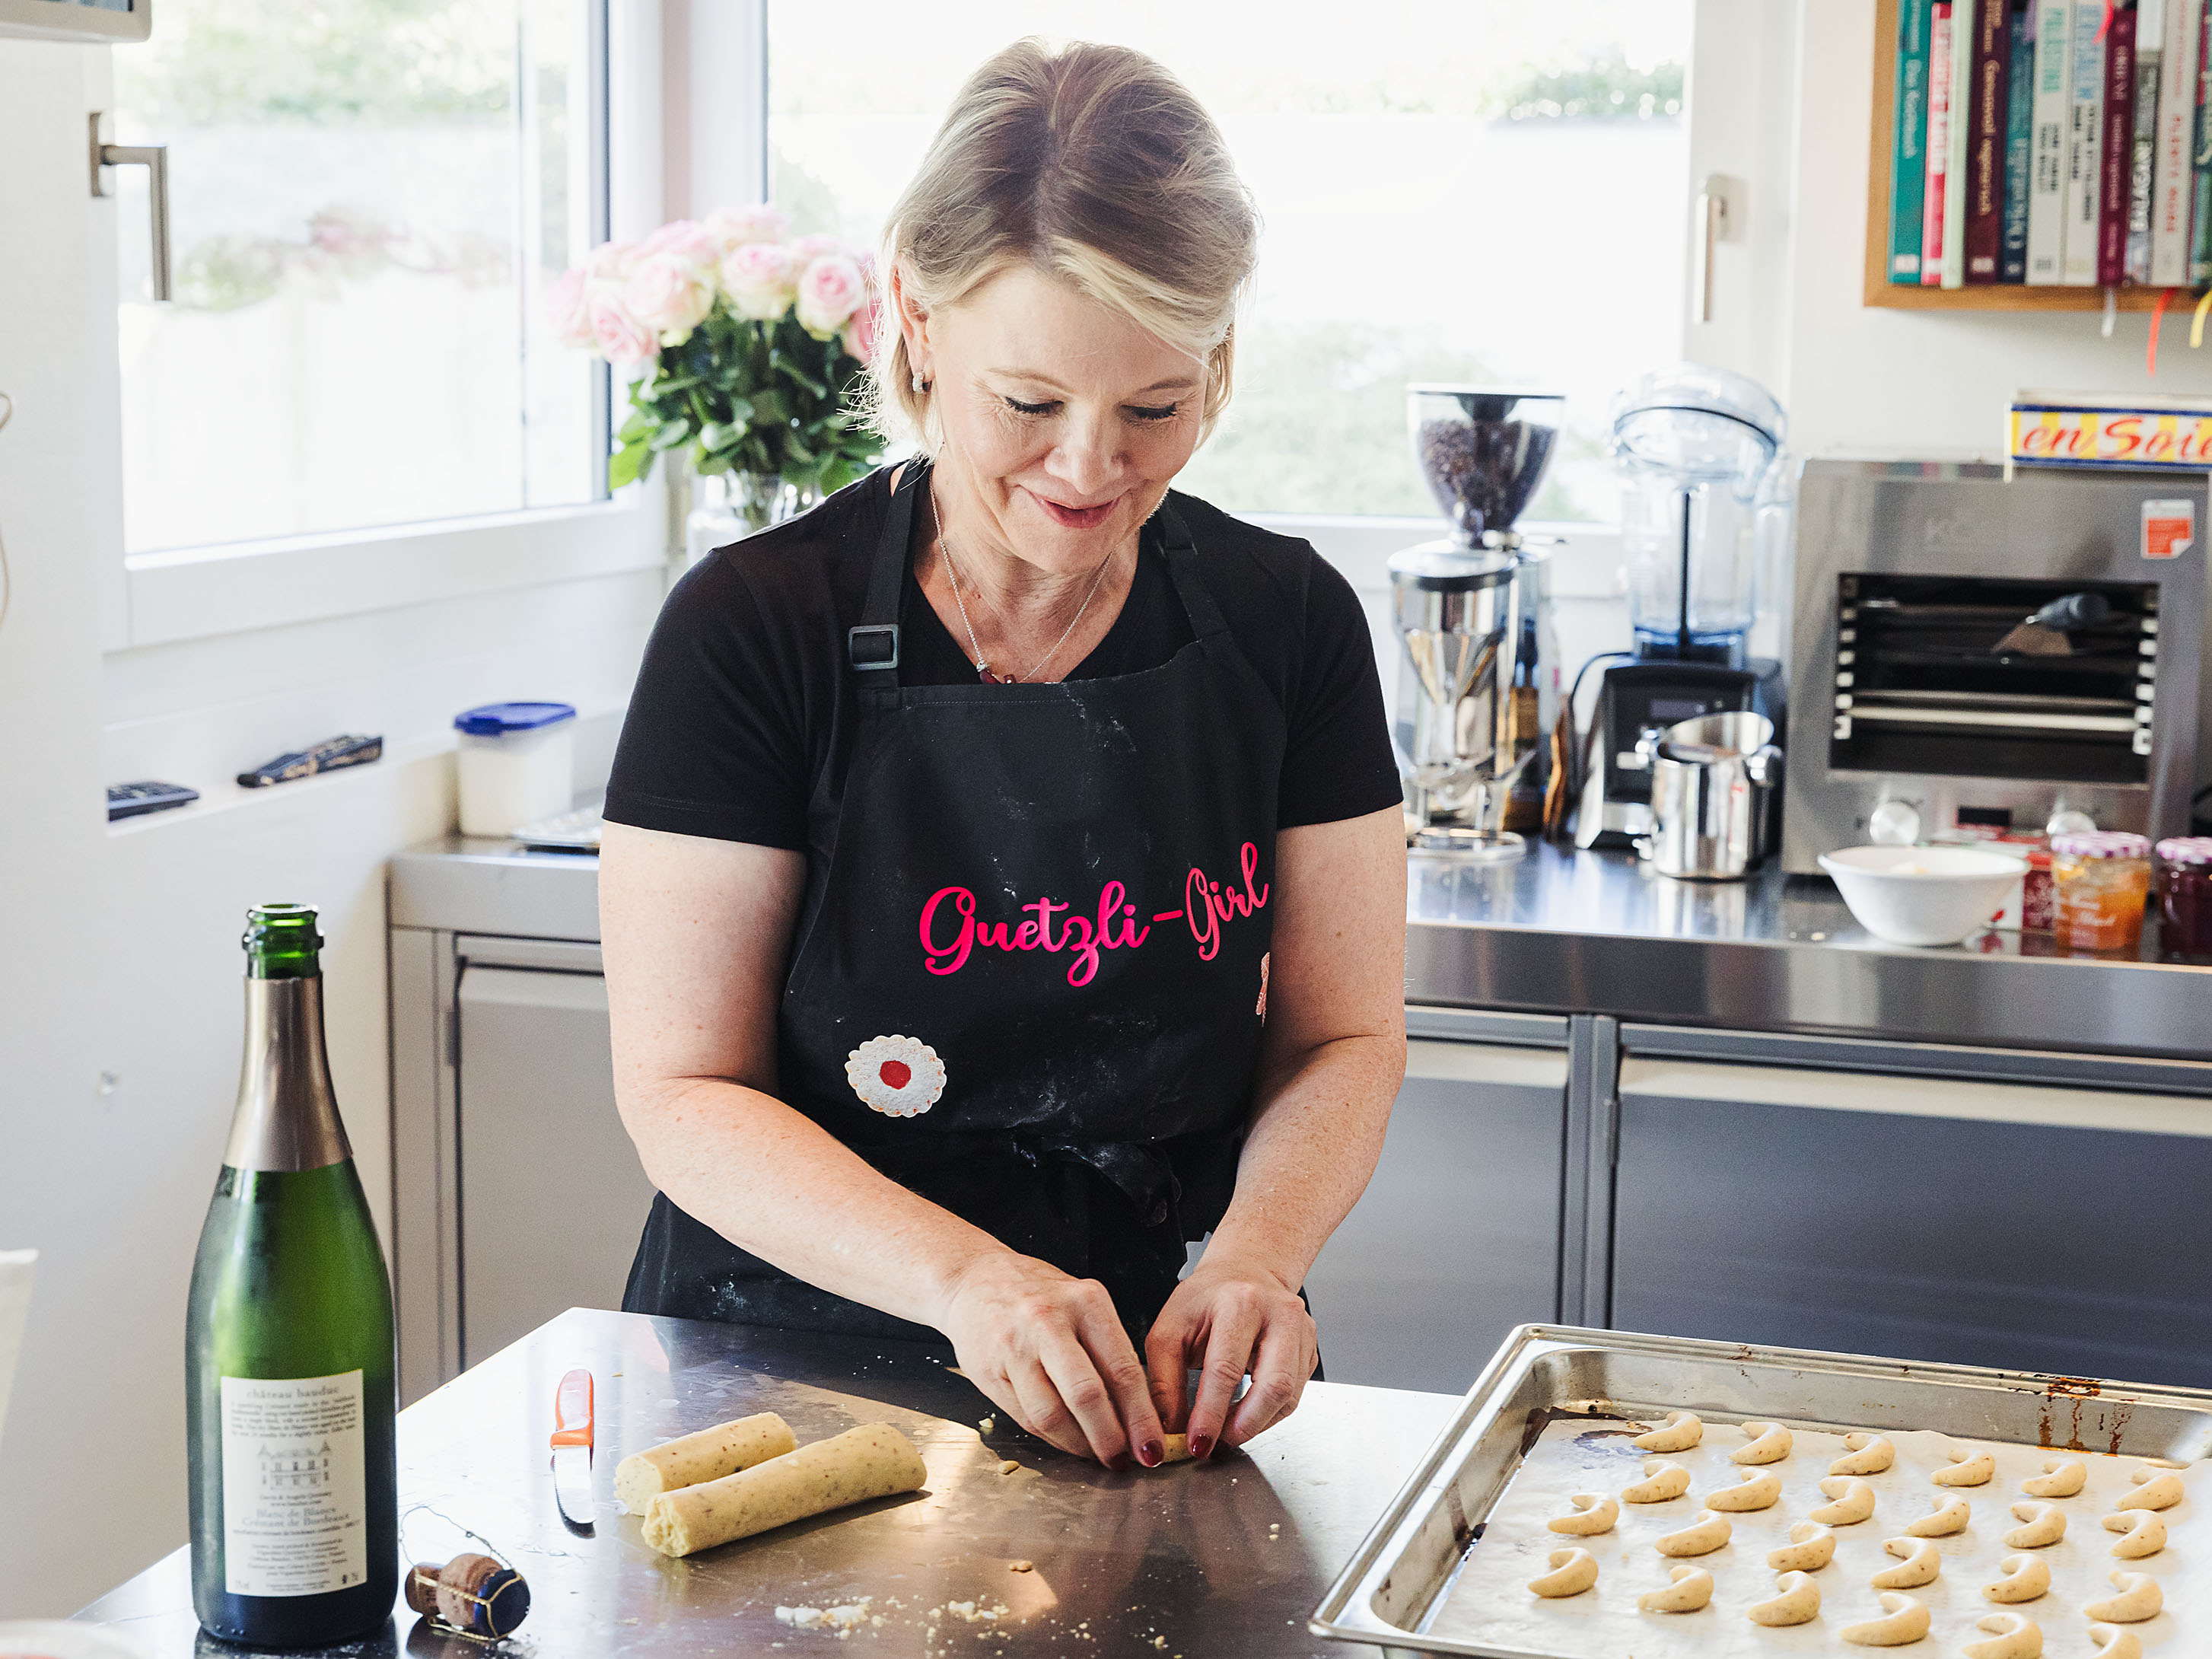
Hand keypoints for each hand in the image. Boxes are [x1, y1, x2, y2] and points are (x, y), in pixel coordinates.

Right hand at [935, 1250, 1166, 1467]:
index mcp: (1085, 1302)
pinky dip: (1053, 1439)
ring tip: (1096, 1454)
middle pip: (1087, 1396)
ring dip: (1080, 1446)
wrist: (974, 1279)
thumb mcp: (1082, 1304)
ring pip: (1053, 1416)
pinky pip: (1027, 1419)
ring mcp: (1014, 1348)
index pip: (1122, 1369)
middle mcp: (1048, 1322)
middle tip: (1125, 1460)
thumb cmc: (1039, 1295)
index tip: (1152, 1446)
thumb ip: (1109, 1351)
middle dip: (1111, 1439)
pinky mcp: (989, 1373)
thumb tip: (1138, 1414)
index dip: (1141, 1417)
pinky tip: (1067, 1440)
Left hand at [1143, 1252, 1317, 1459]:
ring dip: (1257, 1425)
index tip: (1197, 1443)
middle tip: (1218, 1445)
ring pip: (1289, 1397)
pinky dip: (1268, 1415)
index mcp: (1240, 1303)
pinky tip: (1246, 1415)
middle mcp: (1279, 1314)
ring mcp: (1303, 1332)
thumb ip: (1165, 1381)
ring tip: (1227, 1432)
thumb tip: (1169, 1430)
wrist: (1246, 1273)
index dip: (1211, 1414)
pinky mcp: (1311, 1349)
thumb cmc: (1206, 1300)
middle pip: (1274, 1386)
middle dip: (1244, 1426)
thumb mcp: (1169, 1329)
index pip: (1227, 1369)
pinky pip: (1295, 1396)